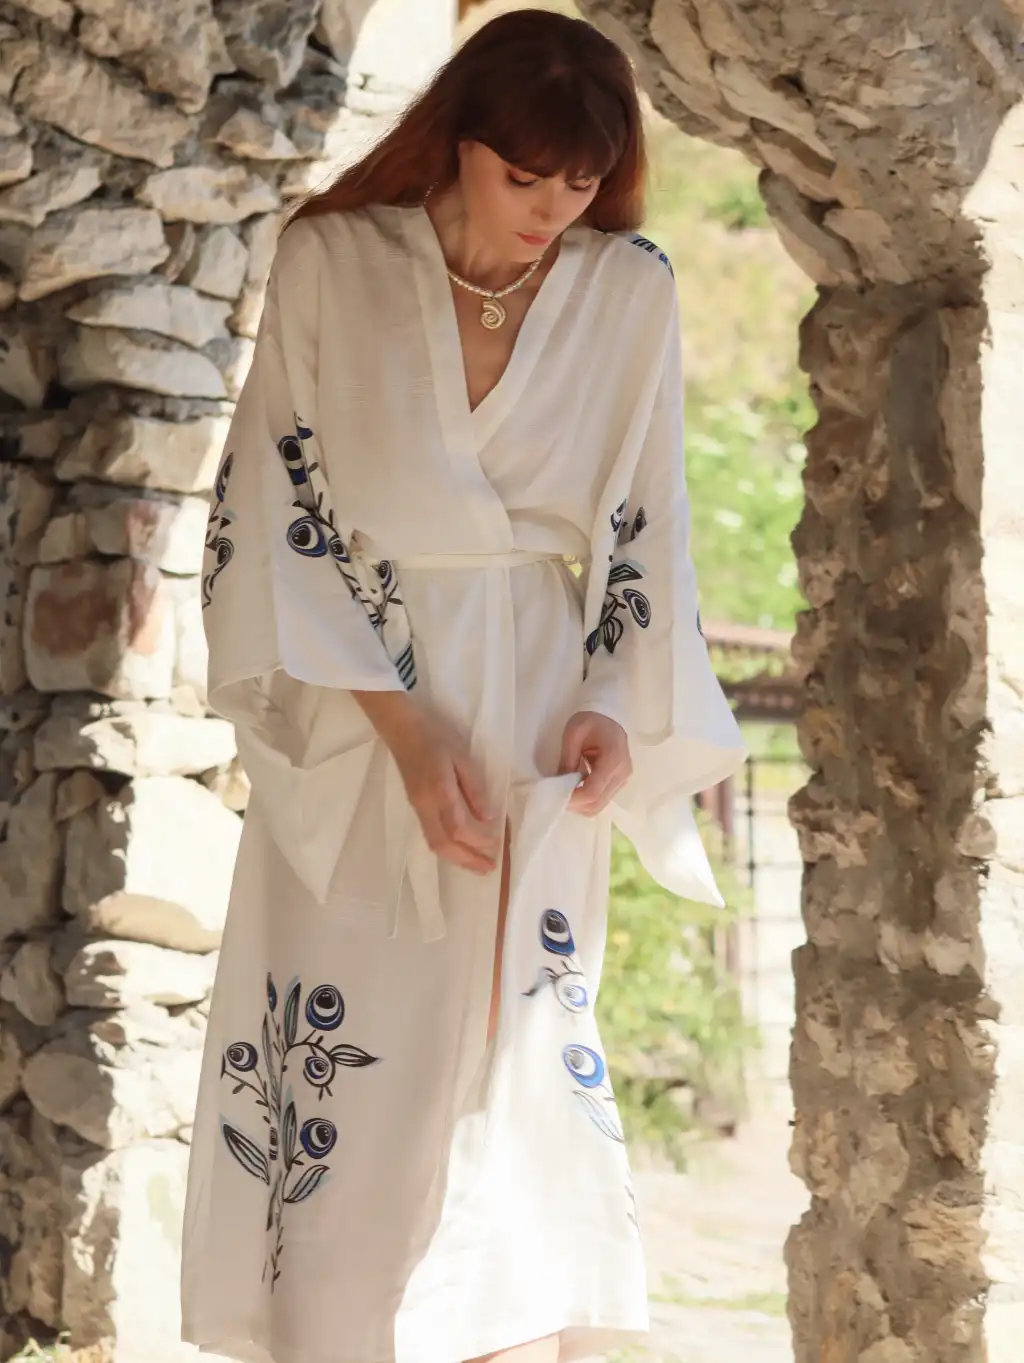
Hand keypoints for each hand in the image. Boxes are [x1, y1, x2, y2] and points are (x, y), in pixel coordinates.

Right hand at [354, 690, 500, 874]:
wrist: (401, 729)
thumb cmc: (436, 738)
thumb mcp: (462, 757)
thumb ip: (475, 788)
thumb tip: (488, 817)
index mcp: (439, 790)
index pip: (459, 827)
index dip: (478, 841)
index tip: (496, 845)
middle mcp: (425, 805)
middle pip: (444, 844)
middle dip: (467, 860)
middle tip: (489, 869)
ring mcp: (417, 808)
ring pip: (435, 844)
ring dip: (457, 858)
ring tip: (478, 866)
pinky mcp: (416, 807)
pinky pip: (431, 835)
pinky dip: (447, 849)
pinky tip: (460, 850)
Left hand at [558, 711, 630, 816]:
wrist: (609, 716)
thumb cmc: (591, 721)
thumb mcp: (573, 734)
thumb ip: (567, 760)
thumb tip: (559, 785)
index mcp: (613, 759)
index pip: (592, 792)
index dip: (573, 799)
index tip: (556, 794)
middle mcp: (622, 773)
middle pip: (596, 804)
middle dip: (575, 804)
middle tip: (557, 795)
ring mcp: (623, 779)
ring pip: (599, 806)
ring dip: (580, 804)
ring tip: (566, 791)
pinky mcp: (620, 782)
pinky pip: (601, 800)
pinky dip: (586, 800)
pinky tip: (576, 788)